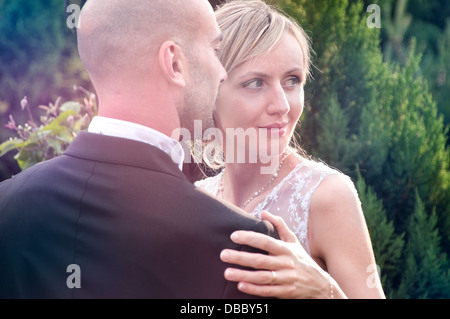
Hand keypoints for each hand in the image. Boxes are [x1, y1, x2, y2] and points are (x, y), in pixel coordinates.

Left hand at [220, 211, 345, 297]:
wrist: (321, 285)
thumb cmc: (302, 260)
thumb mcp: (293, 241)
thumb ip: (279, 225)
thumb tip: (263, 212)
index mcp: (286, 249)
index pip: (265, 241)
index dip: (250, 238)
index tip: (234, 236)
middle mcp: (285, 264)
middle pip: (260, 260)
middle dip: (240, 257)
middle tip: (223, 254)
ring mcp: (286, 279)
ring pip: (262, 277)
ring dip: (243, 275)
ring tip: (227, 272)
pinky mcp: (286, 292)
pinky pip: (268, 291)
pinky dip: (254, 289)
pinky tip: (241, 286)